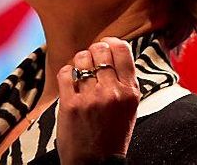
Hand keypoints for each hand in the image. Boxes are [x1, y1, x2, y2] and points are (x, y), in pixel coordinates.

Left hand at [56, 38, 140, 164]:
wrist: (96, 163)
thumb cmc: (113, 135)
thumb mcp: (130, 107)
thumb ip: (125, 81)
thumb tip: (114, 53)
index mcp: (131, 91)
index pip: (122, 50)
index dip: (111, 42)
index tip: (105, 45)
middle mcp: (113, 92)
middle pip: (100, 50)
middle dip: (93, 50)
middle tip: (91, 59)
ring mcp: (91, 98)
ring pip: (82, 59)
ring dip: (79, 61)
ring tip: (80, 70)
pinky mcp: (70, 105)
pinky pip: (65, 73)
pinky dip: (66, 73)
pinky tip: (70, 81)